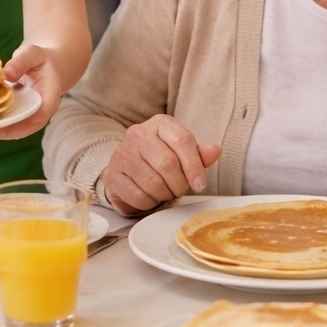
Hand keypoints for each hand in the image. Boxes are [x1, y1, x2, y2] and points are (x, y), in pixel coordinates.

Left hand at [0, 42, 58, 139]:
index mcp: (50, 96)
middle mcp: (42, 111)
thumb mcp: (32, 53)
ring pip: (16, 130)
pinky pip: (11, 125)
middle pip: (25, 127)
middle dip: (3, 131)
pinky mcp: (22, 116)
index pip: (39, 115)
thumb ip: (21, 62)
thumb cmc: (38, 58)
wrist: (45, 66)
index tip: (0, 124)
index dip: (20, 123)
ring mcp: (32, 116)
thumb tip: (6, 74)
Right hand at [102, 113, 221, 214]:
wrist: (128, 169)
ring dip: (164, 195)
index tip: (200, 184)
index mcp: (160, 123)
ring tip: (164, 191)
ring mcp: (121, 154)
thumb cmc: (160, 160)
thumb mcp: (182, 153)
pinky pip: (138, 197)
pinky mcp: (111, 175)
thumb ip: (199, 154)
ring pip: (153, 183)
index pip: (183, 141)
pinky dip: (149, 203)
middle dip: (179, 184)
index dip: (195, 166)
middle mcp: (137, 134)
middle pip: (168, 164)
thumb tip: (215, 150)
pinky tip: (150, 196)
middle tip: (179, 189)